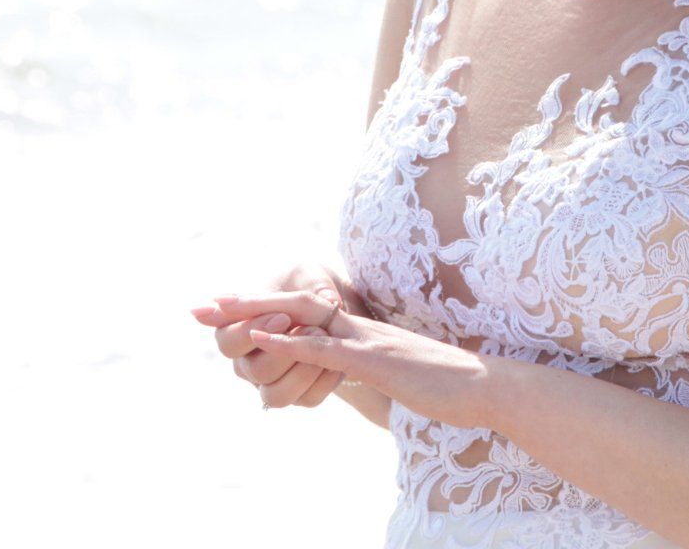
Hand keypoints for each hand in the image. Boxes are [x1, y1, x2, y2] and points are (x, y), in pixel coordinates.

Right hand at [188, 262, 349, 409]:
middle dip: (282, 350)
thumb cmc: (312, 287)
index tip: (283, 316)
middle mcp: (248, 362)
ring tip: (324, 342)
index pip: (225, 340)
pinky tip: (337, 361)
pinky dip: (323, 381)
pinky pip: (305, 399)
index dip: (249, 331)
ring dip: (301, 370)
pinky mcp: (298, 395)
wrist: (338, 311)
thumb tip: (330, 300)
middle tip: (312, 329)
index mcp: (237, 330)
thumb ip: (313, 282)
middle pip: (251, 370)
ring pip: (274, 394)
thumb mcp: (310, 274)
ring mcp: (271, 382)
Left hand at [197, 290, 500, 432]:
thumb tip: (345, 374)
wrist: (485, 386)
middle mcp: (359, 327)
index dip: (267, 307)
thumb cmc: (446, 386)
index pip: (306, 310)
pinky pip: (325, 348)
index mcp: (362, 332)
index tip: (229, 310)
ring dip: (257, 311)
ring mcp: (366, 341)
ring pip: (303, 316)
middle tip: (203, 306)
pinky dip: (290, 340)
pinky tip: (260, 336)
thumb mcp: (396, 374)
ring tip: (218, 310)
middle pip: (294, 303)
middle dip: (247, 302)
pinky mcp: (375, 361)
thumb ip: (367, 368)